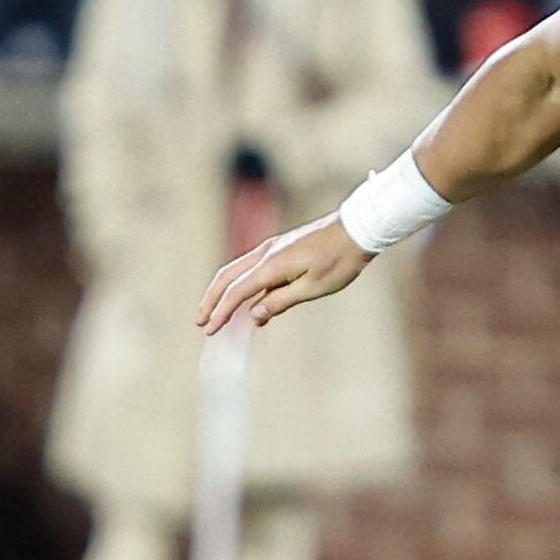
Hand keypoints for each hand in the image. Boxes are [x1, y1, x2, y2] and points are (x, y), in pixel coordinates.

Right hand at [198, 214, 371, 332]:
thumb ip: (280, 301)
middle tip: (201, 322)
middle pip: (227, 277)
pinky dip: (244, 285)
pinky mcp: (281, 248)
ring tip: (217, 313)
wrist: (358, 229)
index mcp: (272, 264)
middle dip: (212, 300)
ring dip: (224, 292)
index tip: (210, 329)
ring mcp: (272, 248)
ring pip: (237, 270)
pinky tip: (251, 303)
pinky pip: (254, 269)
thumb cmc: (340, 260)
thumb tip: (253, 315)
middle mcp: (266, 253)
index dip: (221, 312)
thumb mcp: (312, 288)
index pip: (237, 292)